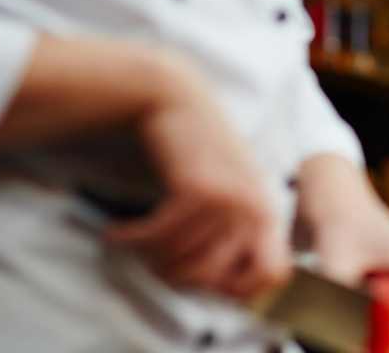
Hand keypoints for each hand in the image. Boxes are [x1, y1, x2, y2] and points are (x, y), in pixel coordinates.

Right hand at [106, 51, 291, 300]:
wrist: (176, 98)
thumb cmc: (198, 151)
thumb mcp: (231, 190)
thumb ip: (233, 233)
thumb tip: (222, 289)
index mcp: (268, 213)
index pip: (272, 275)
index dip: (239, 289)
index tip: (200, 280)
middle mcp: (256, 209)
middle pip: (212, 280)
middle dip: (174, 276)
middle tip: (150, 262)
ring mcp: (231, 199)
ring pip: (181, 261)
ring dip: (146, 256)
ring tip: (132, 241)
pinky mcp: (198, 190)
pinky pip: (159, 239)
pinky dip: (131, 239)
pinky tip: (117, 231)